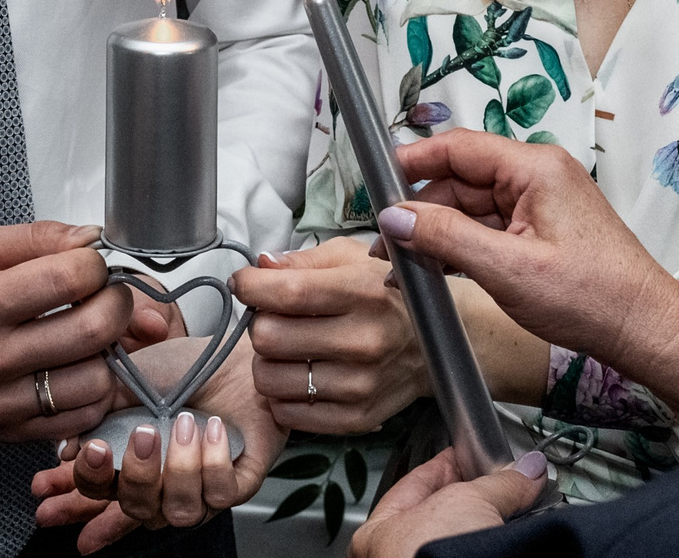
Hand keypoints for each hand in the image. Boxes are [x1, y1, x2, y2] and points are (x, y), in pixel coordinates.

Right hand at [0, 221, 170, 442]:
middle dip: (117, 302)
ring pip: (96, 380)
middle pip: (93, 329)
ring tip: (92, 332)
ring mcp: (0, 401)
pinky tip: (80, 366)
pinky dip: (96, 391)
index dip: (96, 264)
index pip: (70, 278)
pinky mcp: (9, 431)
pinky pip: (81, 417)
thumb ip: (35, 238)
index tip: (92, 263)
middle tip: (107, 293)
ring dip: (110, 351)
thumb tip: (90, 238)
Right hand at [30, 337, 286, 553]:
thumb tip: (69, 448)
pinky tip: (215, 428)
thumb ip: (97, 412)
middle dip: (137, 475)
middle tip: (144, 433)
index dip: (89, 481)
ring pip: (179, 512)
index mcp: (130, 462)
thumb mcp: (129, 380)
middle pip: (137, 508)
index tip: (93, 450)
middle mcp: (162, 485)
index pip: (98, 490)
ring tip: (184, 423)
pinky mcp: (237, 486)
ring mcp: (199, 489)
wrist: (236, 356)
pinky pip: (221, 496)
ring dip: (180, 469)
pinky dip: (215, 462)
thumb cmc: (184, 367)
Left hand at [236, 238, 426, 432]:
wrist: (435, 343)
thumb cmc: (387, 294)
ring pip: (269, 379)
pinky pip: (287, 413)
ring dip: (266, 362)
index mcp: (362, 294)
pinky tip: (300, 374)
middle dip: (259, 323)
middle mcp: (363, 342)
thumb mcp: (351, 259)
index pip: (286, 292)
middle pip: (268, 337)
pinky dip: (282, 395)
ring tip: (287, 348)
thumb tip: (261, 265)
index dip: (250, 286)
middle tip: (272, 317)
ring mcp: (360, 385)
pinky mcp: (356, 418)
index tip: (244, 283)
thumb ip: (303, 260)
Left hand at [350, 448, 550, 557]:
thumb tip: (527, 471)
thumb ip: (497, 482)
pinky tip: (517, 539)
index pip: (416, 483)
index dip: (447, 464)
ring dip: (491, 522)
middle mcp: (399, 557)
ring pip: (464, 537)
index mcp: (379, 532)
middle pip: (444, 513)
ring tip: (520, 506)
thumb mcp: (468, 501)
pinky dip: (500, 546)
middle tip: (504, 479)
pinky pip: (482, 553)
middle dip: (475, 496)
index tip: (470, 453)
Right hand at [386, 132, 678, 370]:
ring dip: (438, 231)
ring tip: (404, 265)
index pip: (457, 148)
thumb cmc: (591, 299)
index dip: (411, 164)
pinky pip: (490, 226)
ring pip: (472, 205)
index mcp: (535, 167)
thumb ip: (444, 238)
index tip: (374, 187)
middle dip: (420, 209)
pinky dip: (462, 245)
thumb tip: (393, 216)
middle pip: (461, 178)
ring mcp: (542, 202)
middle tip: (384, 245)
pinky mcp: (543, 228)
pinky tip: (437, 269)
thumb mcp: (506, 269)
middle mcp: (538, 175)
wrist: (645, 330)